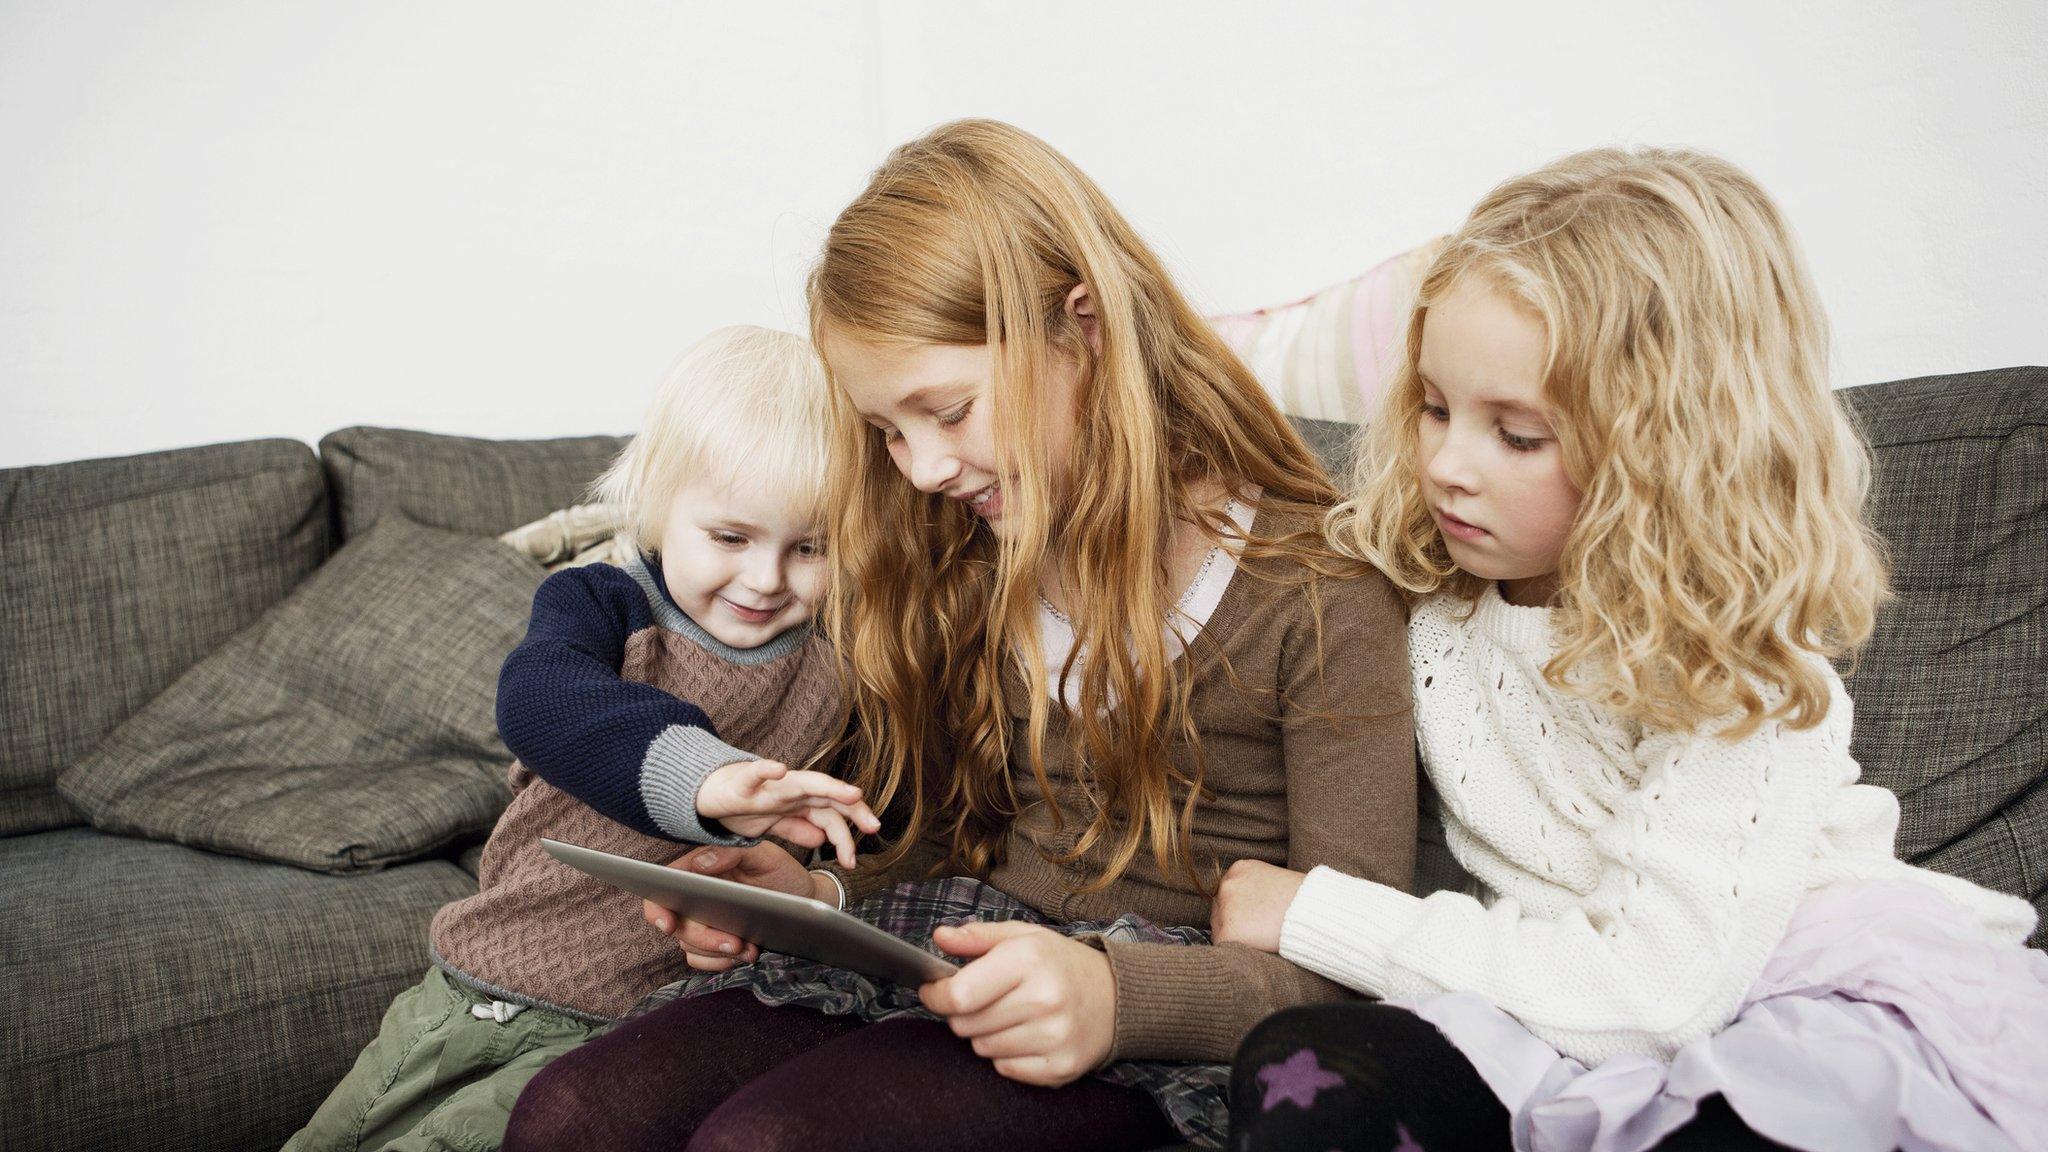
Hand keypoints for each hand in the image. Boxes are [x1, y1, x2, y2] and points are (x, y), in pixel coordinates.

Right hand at [640, 842, 838, 970]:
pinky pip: (701, 960)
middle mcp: (694, 896)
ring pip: (690, 945)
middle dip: (705, 938)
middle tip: (735, 942)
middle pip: (678, 924)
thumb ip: (731, 851)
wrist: (802, 898)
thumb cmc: (779, 871)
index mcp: (698, 870)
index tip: (667, 924)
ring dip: (717, 952)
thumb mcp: (763, 854)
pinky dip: (718, 963)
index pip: (664, 886)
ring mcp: (701, 922)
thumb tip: (699, 863)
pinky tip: (740, 956)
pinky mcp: (712, 943)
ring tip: (749, 948)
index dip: (657, 907)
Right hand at [696, 760, 880, 867]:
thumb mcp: (773, 824)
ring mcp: (768, 784)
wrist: (705, 793)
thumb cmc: (741, 805)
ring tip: (851, 793)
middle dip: (852, 809)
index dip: (848, 829)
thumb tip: (822, 839)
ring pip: (802, 782)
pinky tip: (779, 768)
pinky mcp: (741, 781)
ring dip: (828, 786)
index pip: (831, 812)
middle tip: (873, 826)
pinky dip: (766, 769)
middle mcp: (789, 789)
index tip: (861, 851)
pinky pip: (754, 773)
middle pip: (827, 796)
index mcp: (798, 801)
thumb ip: (797, 828)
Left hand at [919, 922, 1116, 1087]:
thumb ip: (977, 936)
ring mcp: (1054, 1036)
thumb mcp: (1023, 936)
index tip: (934, 991)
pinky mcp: (1061, 1067)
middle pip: (966, 1024)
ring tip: (1012, 1016)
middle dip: (965, 1013)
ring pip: (982, 1048)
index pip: (959, 994)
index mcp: (1029, 960)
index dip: (937, 995)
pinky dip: (1007, 1056)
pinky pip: (1005, 1069)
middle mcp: (1044, 999)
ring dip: (987, 1034)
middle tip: (987, 1000)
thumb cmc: (1060, 964)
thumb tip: (940, 937)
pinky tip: (1027, 1036)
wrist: (1116, 998)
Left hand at [1211, 859, 1308, 953]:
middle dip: (1235, 920)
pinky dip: (1236, 949)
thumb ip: (1255, 888)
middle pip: (1220, 908)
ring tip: (1260, 937)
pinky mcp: (1228, 932)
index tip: (1253, 916)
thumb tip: (1248, 905)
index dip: (1241, 907)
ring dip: (1235, 934)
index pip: (1228, 891)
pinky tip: (1255, 945)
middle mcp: (1227, 884)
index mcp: (1239, 869)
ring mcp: (1225, 907)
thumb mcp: (1275, 880)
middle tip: (1257, 929)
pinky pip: (1223, 945)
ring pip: (1220, 927)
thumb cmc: (1304, 899)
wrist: (1314, 913)